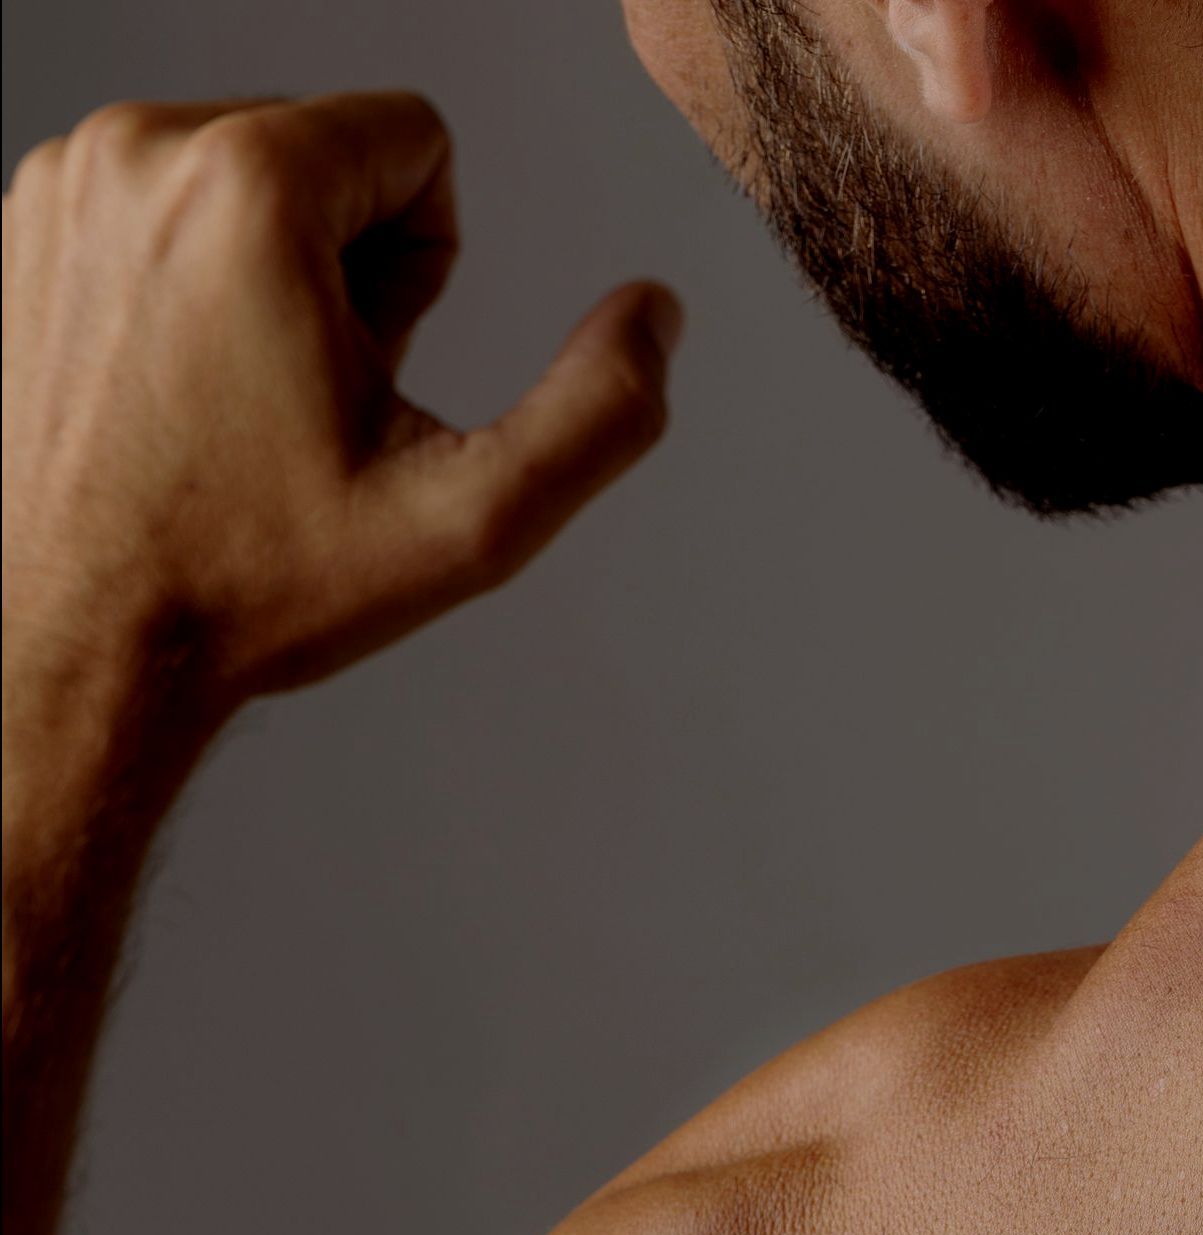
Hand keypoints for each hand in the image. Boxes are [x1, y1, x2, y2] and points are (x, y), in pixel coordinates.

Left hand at [1, 91, 682, 717]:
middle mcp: (140, 150)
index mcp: (250, 185)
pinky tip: (175, 396)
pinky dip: (182, 285)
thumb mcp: (466, 524)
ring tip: (235, 406)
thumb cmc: (248, 588)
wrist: (76, 648)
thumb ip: (599, 414)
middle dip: (344, 267)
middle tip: (300, 406)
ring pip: (238, 176)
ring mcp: (63, 184)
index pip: (417, 137)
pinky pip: (156, 207)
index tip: (368, 374)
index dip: (429, 270)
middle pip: (324, 148)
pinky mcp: (20, 225)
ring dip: (264, 278)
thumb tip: (658, 317)